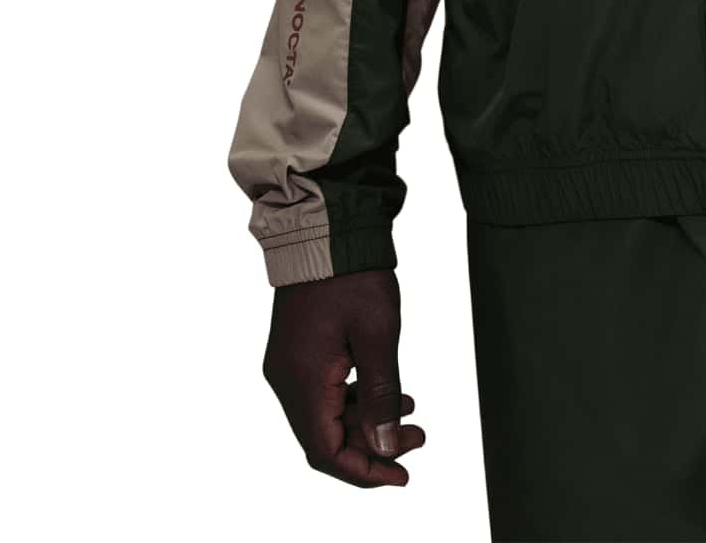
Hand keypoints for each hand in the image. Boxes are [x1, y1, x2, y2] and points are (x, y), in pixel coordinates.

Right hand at [262, 267, 426, 485]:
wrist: (328, 229)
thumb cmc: (354, 277)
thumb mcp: (379, 336)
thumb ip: (381, 397)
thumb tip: (387, 448)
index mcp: (301, 381)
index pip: (326, 451)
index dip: (364, 471)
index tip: (401, 476)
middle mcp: (286, 380)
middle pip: (326, 437)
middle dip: (373, 445)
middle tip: (418, 438)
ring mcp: (289, 365)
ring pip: (326, 415)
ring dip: (367, 421)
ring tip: (411, 411)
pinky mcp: (298, 351)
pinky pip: (324, 392)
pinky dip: (355, 399)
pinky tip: (389, 390)